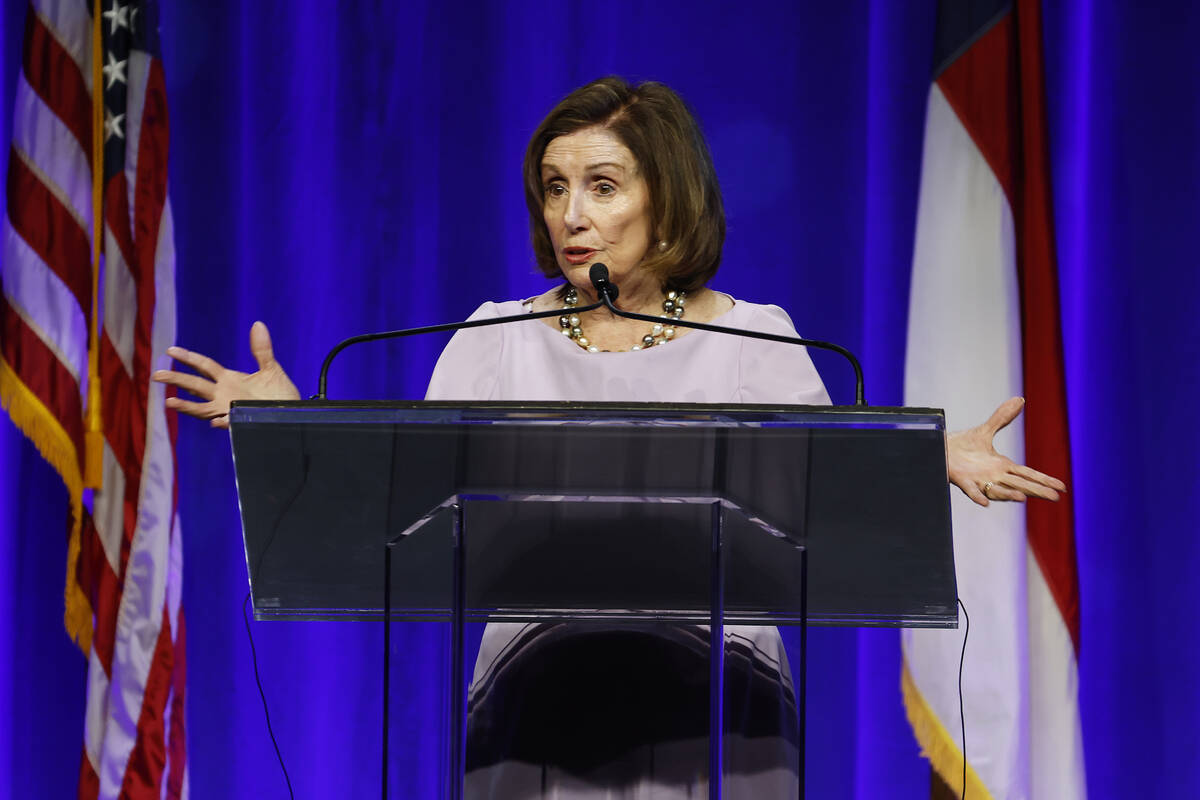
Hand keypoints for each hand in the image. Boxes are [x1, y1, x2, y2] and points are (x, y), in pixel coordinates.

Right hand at [152, 321, 299, 428]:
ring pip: (203, 409)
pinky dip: (223, 423)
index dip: (188, 358)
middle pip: (196, 386)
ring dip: (187, 406)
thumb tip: (258, 324)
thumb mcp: (271, 368)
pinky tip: (216, 422)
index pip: (204, 366)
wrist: (293, 413)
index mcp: (229, 380)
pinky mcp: (242, 422)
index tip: (170, 351)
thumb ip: (262, 349)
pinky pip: (230, 424)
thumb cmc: (280, 393)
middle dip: (177, 380)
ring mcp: (230, 410)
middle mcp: (224, 395)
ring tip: (169, 402)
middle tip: (157, 375)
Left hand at [947, 396, 1066, 506]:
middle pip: (1020, 484)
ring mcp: (979, 480)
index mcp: (1002, 466)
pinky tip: (985, 503)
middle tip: (1055, 497)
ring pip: (998, 490)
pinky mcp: (963, 482)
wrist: (940, 450)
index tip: (1062, 488)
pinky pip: (973, 492)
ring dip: (1009, 494)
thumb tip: (1020, 399)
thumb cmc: (963, 446)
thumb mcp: (985, 430)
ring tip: (1023, 498)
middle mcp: (994, 476)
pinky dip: (979, 496)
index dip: (1044, 480)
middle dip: (1037, 491)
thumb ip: (1002, 418)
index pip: (1028, 474)